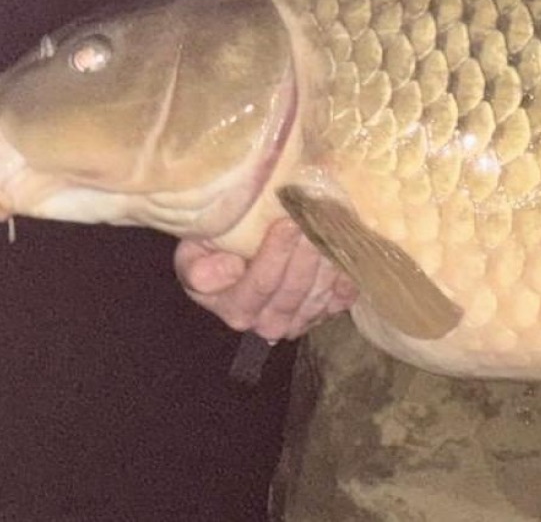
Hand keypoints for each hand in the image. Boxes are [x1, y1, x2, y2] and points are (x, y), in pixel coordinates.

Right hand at [174, 218, 357, 340]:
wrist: (240, 256)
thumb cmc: (216, 250)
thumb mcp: (193, 254)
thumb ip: (199, 268)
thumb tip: (230, 268)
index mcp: (235, 307)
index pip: (260, 285)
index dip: (275, 255)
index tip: (285, 222)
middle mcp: (267, 322)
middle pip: (294, 291)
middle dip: (306, 253)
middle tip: (316, 217)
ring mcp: (299, 320)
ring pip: (319, 295)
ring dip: (328, 261)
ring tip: (333, 226)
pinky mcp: (325, 312)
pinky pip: (340, 300)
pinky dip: (346, 276)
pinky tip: (346, 251)